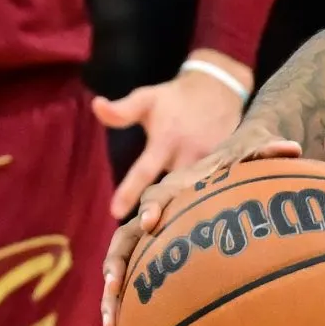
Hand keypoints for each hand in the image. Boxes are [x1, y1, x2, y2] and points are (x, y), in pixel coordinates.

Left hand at [93, 50, 254, 217]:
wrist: (219, 88)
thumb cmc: (174, 98)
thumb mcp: (146, 98)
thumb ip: (122, 111)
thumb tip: (96, 106)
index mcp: (166, 140)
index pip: (145, 170)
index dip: (130, 191)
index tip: (115, 212)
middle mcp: (190, 154)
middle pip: (173, 190)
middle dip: (161, 210)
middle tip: (147, 230)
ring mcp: (212, 162)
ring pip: (195, 193)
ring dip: (183, 212)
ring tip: (171, 237)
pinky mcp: (229, 166)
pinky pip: (214, 190)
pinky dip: (204, 204)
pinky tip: (197, 224)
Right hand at [99, 133, 300, 325]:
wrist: (225, 169)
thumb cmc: (239, 162)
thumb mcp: (254, 151)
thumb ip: (267, 151)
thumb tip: (294, 148)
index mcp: (176, 189)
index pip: (158, 195)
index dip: (152, 207)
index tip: (150, 222)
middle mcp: (155, 213)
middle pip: (125, 237)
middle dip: (116, 262)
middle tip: (114, 286)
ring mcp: (150, 238)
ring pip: (122, 264)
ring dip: (113, 293)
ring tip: (110, 324)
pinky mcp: (152, 256)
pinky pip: (132, 281)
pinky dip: (124, 304)